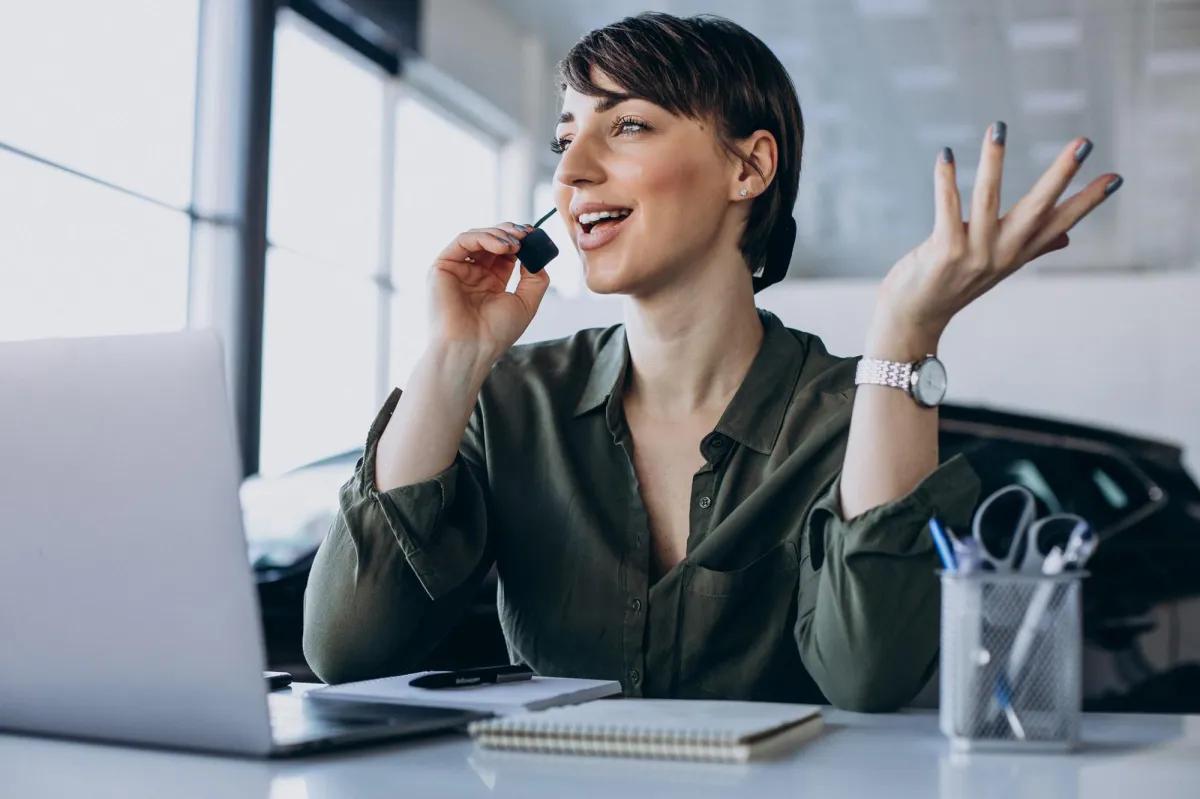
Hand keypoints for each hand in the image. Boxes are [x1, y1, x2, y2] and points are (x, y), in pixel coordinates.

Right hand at [427, 221, 550, 364]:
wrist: (470, 349)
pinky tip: (502, 247)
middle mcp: (472, 274)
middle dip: (510, 233)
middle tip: (526, 234)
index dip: (520, 241)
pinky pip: (463, 241)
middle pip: (490, 240)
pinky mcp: (442, 267)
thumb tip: (537, 255)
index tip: (535, 236)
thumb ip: (535, 279)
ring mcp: (456, 270)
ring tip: (516, 243)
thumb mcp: (526, 303)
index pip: (504, 252)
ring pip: (476, 237)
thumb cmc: (495, 333)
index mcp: (489, 283)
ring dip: (499, 234)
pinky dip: (484, 237)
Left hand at [873, 123, 1122, 352]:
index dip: (1088, 201)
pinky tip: (945, 154)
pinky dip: (946, 179)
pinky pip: (947, 207)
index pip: (1061, 224)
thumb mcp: (998, 267)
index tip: (1116, 177)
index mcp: (1017, 254)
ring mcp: (974, 253)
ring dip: (994, 161)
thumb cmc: (953, 285)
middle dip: (1061, 174)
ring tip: (999, 127)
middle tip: (1084, 143)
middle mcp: (1001, 253)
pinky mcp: (944, 251)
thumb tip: (1068, 238)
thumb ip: (1032, 248)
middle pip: (1037, 208)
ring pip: (988, 199)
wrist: (915, 318)